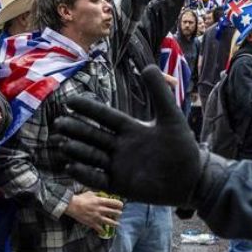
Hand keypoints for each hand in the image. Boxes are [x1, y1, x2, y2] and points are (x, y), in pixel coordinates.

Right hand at [56, 66, 222, 207]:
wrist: (192, 178)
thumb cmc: (183, 147)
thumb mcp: (171, 117)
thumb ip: (159, 93)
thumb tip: (148, 66)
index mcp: (130, 128)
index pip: (105, 116)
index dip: (88, 108)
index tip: (70, 100)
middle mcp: (120, 146)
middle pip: (93, 135)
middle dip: (76, 129)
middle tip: (59, 123)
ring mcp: (119, 166)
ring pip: (92, 156)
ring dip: (77, 150)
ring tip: (63, 144)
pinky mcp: (120, 185)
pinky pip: (98, 179)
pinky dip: (84, 174)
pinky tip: (71, 167)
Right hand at [64, 191, 122, 233]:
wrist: (72, 206)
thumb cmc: (80, 198)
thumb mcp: (90, 193)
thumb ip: (98, 194)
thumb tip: (102, 194)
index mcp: (101, 201)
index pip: (115, 203)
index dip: (120, 204)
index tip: (121, 205)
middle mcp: (101, 210)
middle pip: (115, 213)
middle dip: (118, 214)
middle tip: (119, 214)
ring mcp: (97, 217)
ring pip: (110, 222)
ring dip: (115, 223)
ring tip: (117, 224)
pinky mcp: (92, 223)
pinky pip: (100, 229)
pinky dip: (102, 231)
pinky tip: (104, 232)